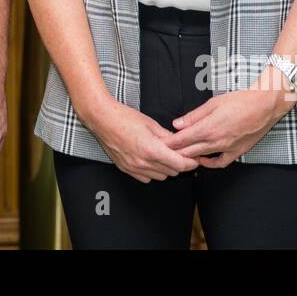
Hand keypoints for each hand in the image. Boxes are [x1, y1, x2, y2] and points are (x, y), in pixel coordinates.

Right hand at [85, 97, 199, 181]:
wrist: (102, 118)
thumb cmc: (124, 117)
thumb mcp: (151, 123)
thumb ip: (167, 136)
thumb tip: (179, 143)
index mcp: (151, 149)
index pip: (179, 164)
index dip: (190, 162)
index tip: (194, 158)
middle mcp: (143, 162)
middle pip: (171, 172)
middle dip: (179, 164)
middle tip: (181, 154)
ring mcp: (133, 167)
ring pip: (160, 176)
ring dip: (166, 169)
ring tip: (165, 156)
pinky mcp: (126, 168)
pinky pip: (146, 178)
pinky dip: (152, 172)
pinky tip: (151, 161)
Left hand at [164, 66, 296, 166]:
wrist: (265, 105)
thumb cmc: (240, 100)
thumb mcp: (213, 103)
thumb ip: (193, 116)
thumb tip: (177, 124)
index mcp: (208, 128)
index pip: (182, 140)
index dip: (168, 143)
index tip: (158, 145)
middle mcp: (216, 141)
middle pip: (189, 151)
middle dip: (174, 152)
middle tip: (162, 152)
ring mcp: (227, 148)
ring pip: (202, 158)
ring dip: (189, 158)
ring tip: (178, 156)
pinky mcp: (237, 152)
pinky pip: (220, 163)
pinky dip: (210, 163)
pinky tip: (203, 160)